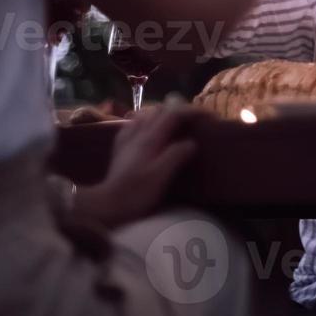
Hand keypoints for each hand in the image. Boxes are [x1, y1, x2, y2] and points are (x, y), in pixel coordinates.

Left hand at [75, 107, 196, 227]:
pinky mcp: (120, 148)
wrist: (107, 205)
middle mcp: (137, 133)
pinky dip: (145, 122)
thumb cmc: (137, 193)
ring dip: (162, 115)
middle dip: (179, 110)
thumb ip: (176, 155)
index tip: (209, 117)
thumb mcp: (161, 175)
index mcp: (150, 138)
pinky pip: (133, 125)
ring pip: (146, 115)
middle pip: (160, 110)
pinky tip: (147, 130)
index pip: (173, 114)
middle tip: (194, 121)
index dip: (192, 111)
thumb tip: (192, 142)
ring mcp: (127, 139)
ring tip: (174, 124)